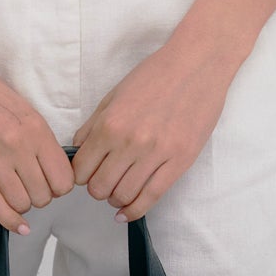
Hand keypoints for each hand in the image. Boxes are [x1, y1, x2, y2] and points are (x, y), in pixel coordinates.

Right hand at [0, 45, 74, 233]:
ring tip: (12, 192)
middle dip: (38, 198)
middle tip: (27, 188)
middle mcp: (18, 143)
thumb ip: (36, 138)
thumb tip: (50, 171)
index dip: (57, 187)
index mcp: (35, 127)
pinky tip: (17, 226)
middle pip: (43, 196)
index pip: (63, 179)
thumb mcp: (20, 108)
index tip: (47, 183)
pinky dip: (9, 220)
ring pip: (21, 203)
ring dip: (20, 205)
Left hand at [69, 38, 231, 220]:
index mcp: (111, 124)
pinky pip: (150, 197)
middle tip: (105, 182)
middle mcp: (130, 142)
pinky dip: (134, 211)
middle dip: (97, 189)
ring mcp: (156, 153)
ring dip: (116, 199)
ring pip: (123, 196)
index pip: (81, 170)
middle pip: (99, 188)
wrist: (198, 62)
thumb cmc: (156, 75)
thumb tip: (77, 152)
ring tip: (120, 191)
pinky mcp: (179, 161)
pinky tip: (126, 212)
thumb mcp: (115, 95)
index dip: (81, 176)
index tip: (88, 173)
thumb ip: (93, 125)